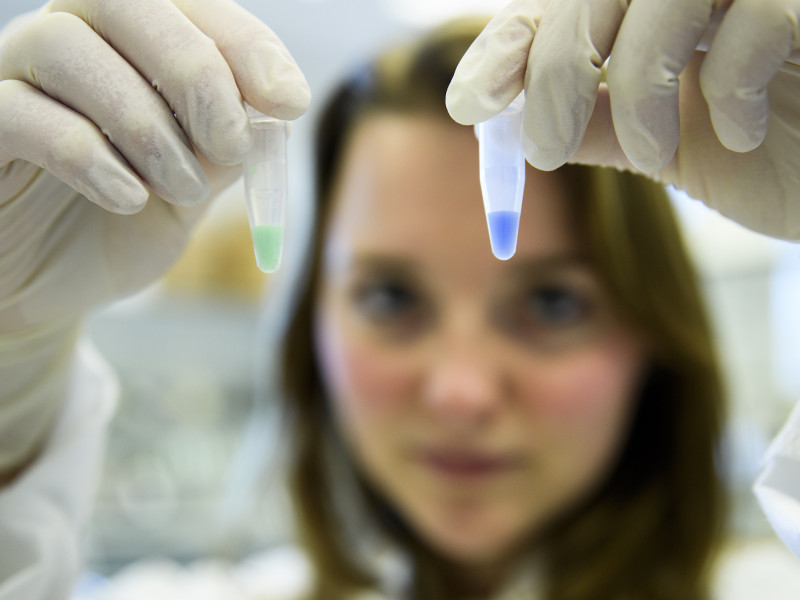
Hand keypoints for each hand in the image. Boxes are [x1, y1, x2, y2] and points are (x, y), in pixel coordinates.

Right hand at [0, 0, 308, 485]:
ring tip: (183, 189)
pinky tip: (128, 198)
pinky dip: (90, 156)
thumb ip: (226, 143)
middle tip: (231, 145)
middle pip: (124, 0)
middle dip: (196, 72)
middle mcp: (70, 41)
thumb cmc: (128, 227)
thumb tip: (271, 108)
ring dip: (146, 125)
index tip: (291, 103)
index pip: (188, 6)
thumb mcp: (195, 187)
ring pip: (68, 47)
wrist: (61, 291)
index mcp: (131, 46)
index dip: (245, 44)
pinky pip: (22, 113)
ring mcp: (15, 79)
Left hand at [446, 0, 799, 239]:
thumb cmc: (777, 157)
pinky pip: (752, 15)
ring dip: (636, 84)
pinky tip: (740, 130)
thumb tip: (513, 123)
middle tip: (548, 150)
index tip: (469, 102)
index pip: (559, 7)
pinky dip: (728, 82)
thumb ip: (598, 124)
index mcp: (655, 14)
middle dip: (556, 71)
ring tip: (652, 147)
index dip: (507, 45)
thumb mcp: (667, 147)